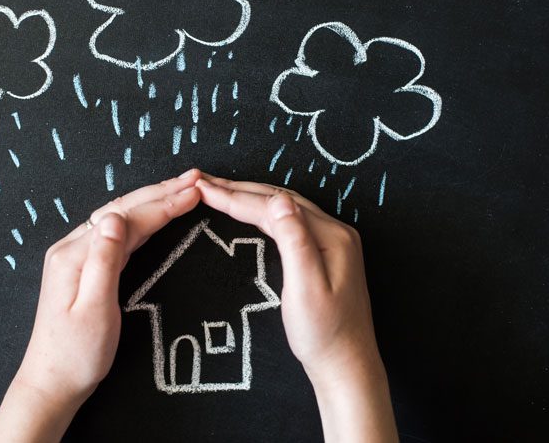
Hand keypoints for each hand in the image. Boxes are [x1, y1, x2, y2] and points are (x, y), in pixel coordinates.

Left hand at [0, 169, 201, 441]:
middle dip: (161, 192)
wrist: (52, 382)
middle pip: (122, 209)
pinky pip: (117, 233)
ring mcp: (76, 256)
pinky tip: (155, 215)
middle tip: (195, 178)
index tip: (194, 193)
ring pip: (120, 217)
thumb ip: (104, 261)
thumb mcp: (94, 310)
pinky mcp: (82, 267)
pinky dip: (142, 219)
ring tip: (182, 189)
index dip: (162, 204)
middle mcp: (72, 248)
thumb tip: (115, 216)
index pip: (127, 219)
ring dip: (153, 201)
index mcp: (74, 256)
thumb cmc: (76, 354)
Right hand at [195, 174, 397, 442]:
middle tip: (203, 183)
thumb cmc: (324, 334)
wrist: (346, 366)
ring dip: (250, 197)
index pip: (274, 206)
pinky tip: (250, 212)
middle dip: (239, 190)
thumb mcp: (306, 289)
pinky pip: (290, 220)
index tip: (203, 189)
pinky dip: (263, 212)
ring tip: (219, 191)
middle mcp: (334, 231)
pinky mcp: (325, 252)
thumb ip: (294, 242)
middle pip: (279, 198)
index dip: (236, 197)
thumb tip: (278, 200)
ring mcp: (332, 240)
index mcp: (331, 236)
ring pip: (284, 208)